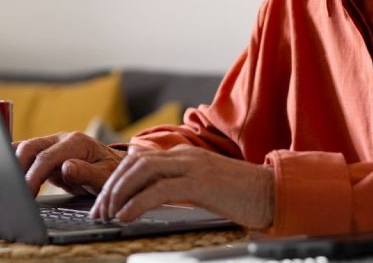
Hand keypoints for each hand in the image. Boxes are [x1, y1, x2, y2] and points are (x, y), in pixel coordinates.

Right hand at [13, 131, 125, 196]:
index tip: (25, 193)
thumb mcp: (104, 176)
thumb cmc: (110, 173)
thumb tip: (66, 167)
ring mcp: (52, 144)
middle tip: (13, 193)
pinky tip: (5, 173)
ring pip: (25, 148)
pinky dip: (14, 161)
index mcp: (76, 143)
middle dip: (17, 168)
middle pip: (30, 147)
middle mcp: (61, 139)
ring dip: (13, 164)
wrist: (114, 167)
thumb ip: (87, 172)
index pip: (47, 157)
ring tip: (6, 185)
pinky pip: (27, 154)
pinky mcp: (45, 153)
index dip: (34, 176)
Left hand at [90, 145, 273, 229]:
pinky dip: (137, 203)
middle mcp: (184, 155)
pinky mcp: (199, 182)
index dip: (117, 179)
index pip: (139, 160)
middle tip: (99, 210)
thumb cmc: (241, 195)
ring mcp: (192, 165)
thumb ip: (180, 187)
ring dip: (119, 193)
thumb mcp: (204, 188)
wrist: (273, 194)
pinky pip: (158, 190)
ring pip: (141, 172)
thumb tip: (151, 201)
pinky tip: (126, 216)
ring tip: (108, 214)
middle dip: (111, 186)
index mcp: (184, 154)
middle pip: (134, 163)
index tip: (105, 200)